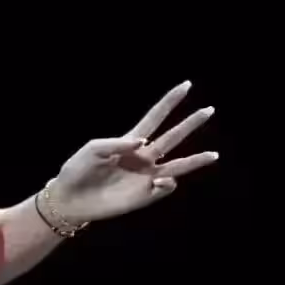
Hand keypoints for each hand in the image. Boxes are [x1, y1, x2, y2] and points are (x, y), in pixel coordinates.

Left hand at [49, 80, 217, 223]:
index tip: (186, 86)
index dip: (169, 102)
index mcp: (129, 141)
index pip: (155, 118)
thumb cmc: (78, 170)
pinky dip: (168, 182)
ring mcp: (146, 176)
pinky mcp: (145, 195)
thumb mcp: (92, 149)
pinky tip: (160, 179)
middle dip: (190, 124)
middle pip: (172, 137)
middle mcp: (142, 157)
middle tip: (209, 110)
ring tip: (214, 154)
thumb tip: (142, 142)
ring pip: (178, 165)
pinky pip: (165, 187)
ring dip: (196, 160)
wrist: (71, 199)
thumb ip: (116, 143)